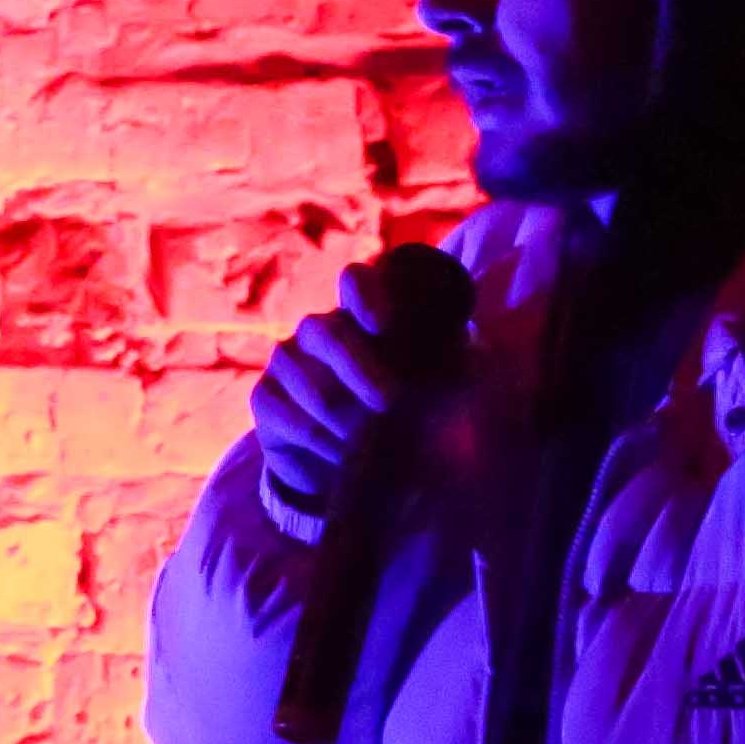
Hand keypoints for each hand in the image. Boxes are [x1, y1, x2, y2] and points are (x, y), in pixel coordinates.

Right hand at [250, 251, 455, 539]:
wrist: (362, 462)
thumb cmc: (415, 410)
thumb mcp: (447, 387)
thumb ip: (462, 369)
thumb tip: (478, 362)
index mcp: (367, 314)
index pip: (358, 281)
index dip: (367, 296)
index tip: (384, 325)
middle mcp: (322, 329)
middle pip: (327, 332)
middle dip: (360, 369)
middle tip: (390, 403)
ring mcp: (288, 362)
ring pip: (308, 383)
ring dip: (344, 420)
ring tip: (371, 444)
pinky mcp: (266, 399)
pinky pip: (289, 419)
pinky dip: (321, 444)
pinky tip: (342, 458)